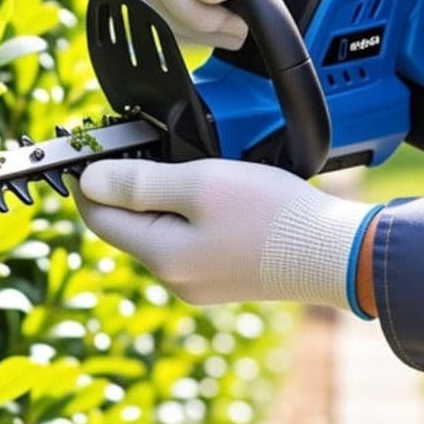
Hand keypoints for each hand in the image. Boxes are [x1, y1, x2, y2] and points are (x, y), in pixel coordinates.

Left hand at [73, 157, 379, 310]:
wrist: (337, 253)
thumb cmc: (272, 215)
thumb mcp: (200, 184)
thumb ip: (140, 183)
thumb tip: (88, 181)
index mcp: (162, 257)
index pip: (99, 218)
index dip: (86, 181)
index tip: (86, 149)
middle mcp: (175, 278)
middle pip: (127, 225)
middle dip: (124, 185)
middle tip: (135, 142)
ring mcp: (200, 281)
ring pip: (158, 231)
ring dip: (157, 196)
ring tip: (174, 160)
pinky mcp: (224, 275)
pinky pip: (187, 239)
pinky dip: (184, 212)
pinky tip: (205, 189)